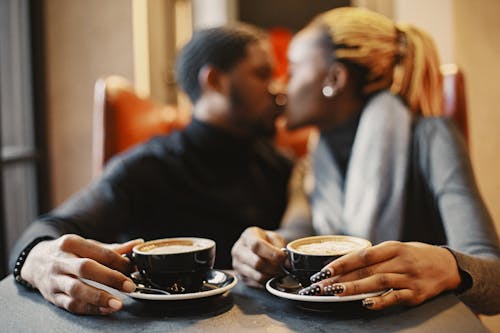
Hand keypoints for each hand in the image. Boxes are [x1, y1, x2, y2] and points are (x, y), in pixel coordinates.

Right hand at [21, 234, 142, 314]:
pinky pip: (71, 304)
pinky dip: (90, 309)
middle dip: (110, 278)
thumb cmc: (68, 252)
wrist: (35, 261)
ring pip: (76, 289)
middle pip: (86, 268)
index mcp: (72, 243)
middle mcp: (61, 261)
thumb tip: (138, 244)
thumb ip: (113, 248)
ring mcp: (54, 280)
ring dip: (99, 297)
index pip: (98, 252)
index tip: (132, 267)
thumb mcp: (87, 245)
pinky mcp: (52, 297)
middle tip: (129, 286)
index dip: (118, 261)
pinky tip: (105, 309)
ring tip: (118, 303)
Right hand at [232, 227, 286, 286]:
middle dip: (275, 267)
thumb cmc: (268, 242)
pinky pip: (258, 284)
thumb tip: (287, 262)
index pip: (256, 245)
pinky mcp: (241, 277)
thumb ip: (280, 248)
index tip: (284, 258)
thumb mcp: (275, 238)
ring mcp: (238, 265)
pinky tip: (273, 276)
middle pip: (256, 263)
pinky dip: (268, 282)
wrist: (259, 248)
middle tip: (285, 267)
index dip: (272, 253)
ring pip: (258, 276)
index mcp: (247, 236)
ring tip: (280, 272)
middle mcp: (238, 250)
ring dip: (273, 276)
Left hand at [298, 241, 461, 309]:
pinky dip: (380, 301)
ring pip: (378, 282)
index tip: (324, 270)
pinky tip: (365, 303)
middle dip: (341, 278)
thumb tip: (344, 265)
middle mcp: (401, 261)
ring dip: (355, 288)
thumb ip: (375, 257)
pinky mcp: (417, 295)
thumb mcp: (396, 249)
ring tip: (336, 293)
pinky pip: (396, 298)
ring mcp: (409, 278)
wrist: (448, 266)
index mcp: (393, 247)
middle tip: (322, 285)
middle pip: (366, 270)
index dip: (342, 263)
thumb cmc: (416, 256)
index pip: (362, 255)